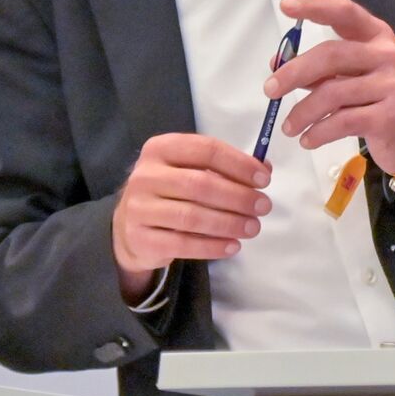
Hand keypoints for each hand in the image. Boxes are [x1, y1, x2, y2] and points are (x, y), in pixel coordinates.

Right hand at [112, 133, 272, 300]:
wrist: (130, 226)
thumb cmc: (170, 193)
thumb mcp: (191, 171)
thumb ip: (226, 168)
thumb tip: (264, 168)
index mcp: (160, 148)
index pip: (205, 150)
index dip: (239, 164)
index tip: (264, 180)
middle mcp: (145, 175)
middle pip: (200, 184)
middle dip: (238, 197)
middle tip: (263, 207)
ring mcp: (139, 208)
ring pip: (192, 217)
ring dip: (229, 223)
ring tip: (253, 227)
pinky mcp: (140, 238)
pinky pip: (182, 244)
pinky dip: (212, 247)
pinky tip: (233, 246)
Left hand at [269, 0, 394, 175]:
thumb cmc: (377, 97)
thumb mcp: (352, 76)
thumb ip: (319, 69)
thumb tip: (277, 65)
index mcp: (376, 36)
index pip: (344, 12)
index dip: (314, 7)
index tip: (286, 6)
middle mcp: (387, 55)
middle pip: (331, 55)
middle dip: (294, 72)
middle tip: (270, 89)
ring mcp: (391, 85)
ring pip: (333, 93)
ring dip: (302, 112)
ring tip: (289, 127)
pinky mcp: (390, 116)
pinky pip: (343, 121)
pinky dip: (318, 132)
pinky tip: (308, 139)